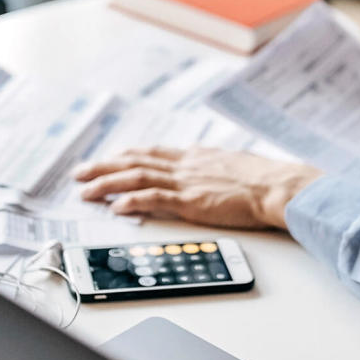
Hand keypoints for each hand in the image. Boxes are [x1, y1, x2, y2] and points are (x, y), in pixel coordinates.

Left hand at [72, 146, 322, 229]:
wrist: (279, 186)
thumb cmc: (266, 179)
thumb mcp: (236, 164)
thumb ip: (217, 165)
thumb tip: (211, 165)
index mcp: (198, 156)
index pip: (154, 153)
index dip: (127, 156)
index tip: (110, 158)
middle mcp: (187, 165)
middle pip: (136, 161)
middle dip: (104, 166)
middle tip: (80, 172)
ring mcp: (187, 181)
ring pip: (137, 177)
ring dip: (107, 183)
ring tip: (86, 190)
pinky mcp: (192, 201)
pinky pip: (155, 198)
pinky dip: (132, 201)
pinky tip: (115, 207)